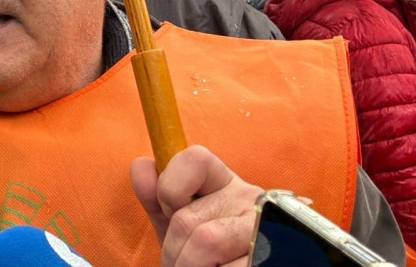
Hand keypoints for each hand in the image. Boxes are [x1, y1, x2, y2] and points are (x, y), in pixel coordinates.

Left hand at [131, 146, 263, 266]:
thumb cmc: (205, 255)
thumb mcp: (176, 226)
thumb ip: (156, 199)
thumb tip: (141, 165)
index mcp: (223, 182)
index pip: (194, 160)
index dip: (169, 190)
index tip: (170, 214)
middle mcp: (249, 197)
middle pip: (186, 218)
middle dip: (173, 252)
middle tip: (182, 264)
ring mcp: (267, 224)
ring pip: (207, 241)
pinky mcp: (274, 252)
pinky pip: (229, 266)